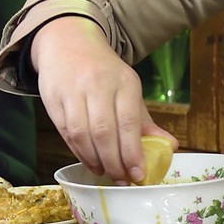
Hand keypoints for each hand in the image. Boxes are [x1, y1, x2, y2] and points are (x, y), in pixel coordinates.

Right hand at [30, 17, 175, 182]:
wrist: (68, 43)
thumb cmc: (104, 73)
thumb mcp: (128, 89)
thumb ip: (145, 121)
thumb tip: (170, 146)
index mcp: (124, 82)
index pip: (130, 121)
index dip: (133, 151)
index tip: (138, 174)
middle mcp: (98, 85)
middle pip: (105, 131)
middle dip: (114, 161)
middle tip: (121, 180)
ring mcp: (73, 91)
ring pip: (82, 134)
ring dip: (95, 160)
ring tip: (106, 173)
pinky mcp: (53, 99)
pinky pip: (66, 132)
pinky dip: (78, 152)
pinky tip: (89, 162)